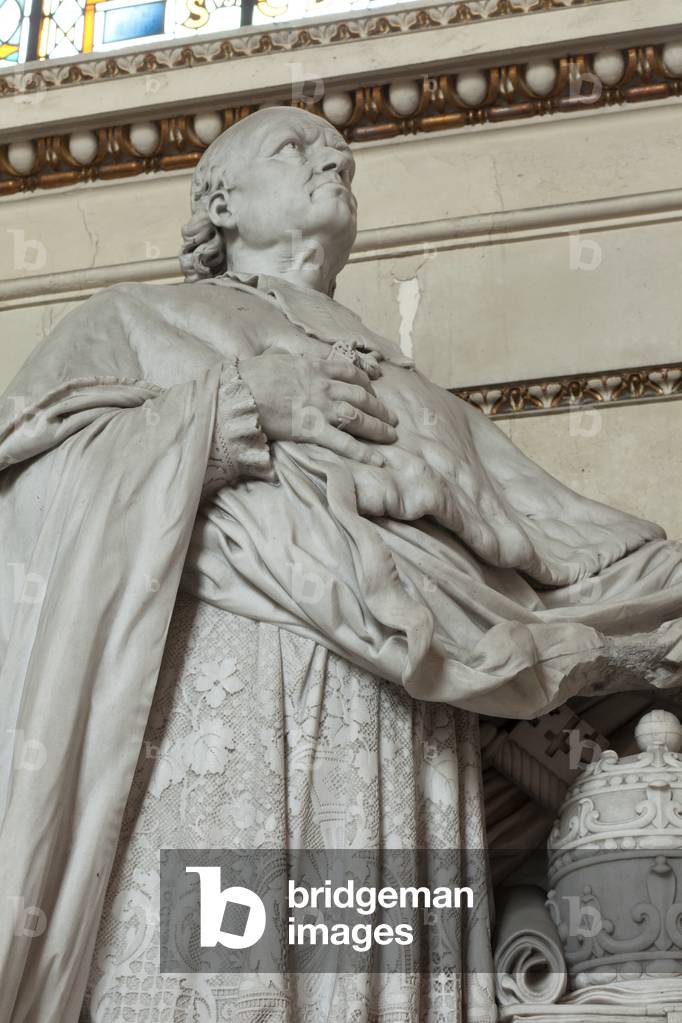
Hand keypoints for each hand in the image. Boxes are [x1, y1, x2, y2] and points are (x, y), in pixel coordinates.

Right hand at [238, 350, 398, 465]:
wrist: (238, 392)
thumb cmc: (252, 376)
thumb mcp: (278, 359)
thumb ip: (293, 362)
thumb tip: (294, 363)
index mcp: (315, 367)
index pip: (350, 372)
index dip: (366, 383)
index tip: (373, 391)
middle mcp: (323, 385)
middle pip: (361, 396)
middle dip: (380, 408)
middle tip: (392, 418)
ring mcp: (319, 407)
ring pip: (359, 416)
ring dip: (378, 427)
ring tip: (391, 435)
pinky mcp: (312, 429)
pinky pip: (343, 442)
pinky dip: (363, 452)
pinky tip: (377, 460)